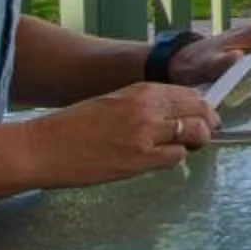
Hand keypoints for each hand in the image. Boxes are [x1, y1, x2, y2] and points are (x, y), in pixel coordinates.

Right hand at [21, 83, 214, 186]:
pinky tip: (160, 159)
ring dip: (194, 142)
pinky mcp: (140, 159)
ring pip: (194, 134)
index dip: (201, 106)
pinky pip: (175, 157)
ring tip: (185, 148)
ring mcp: (146, 133)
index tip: (204, 115)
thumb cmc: (72, 127)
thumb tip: (173, 116)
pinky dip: (174, 158)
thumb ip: (143, 106)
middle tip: (205, 134)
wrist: (43, 147)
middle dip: (207, 123)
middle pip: (199, 111)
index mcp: (140, 90)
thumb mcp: (112, 103)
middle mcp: (148, 108)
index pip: (189, 94)